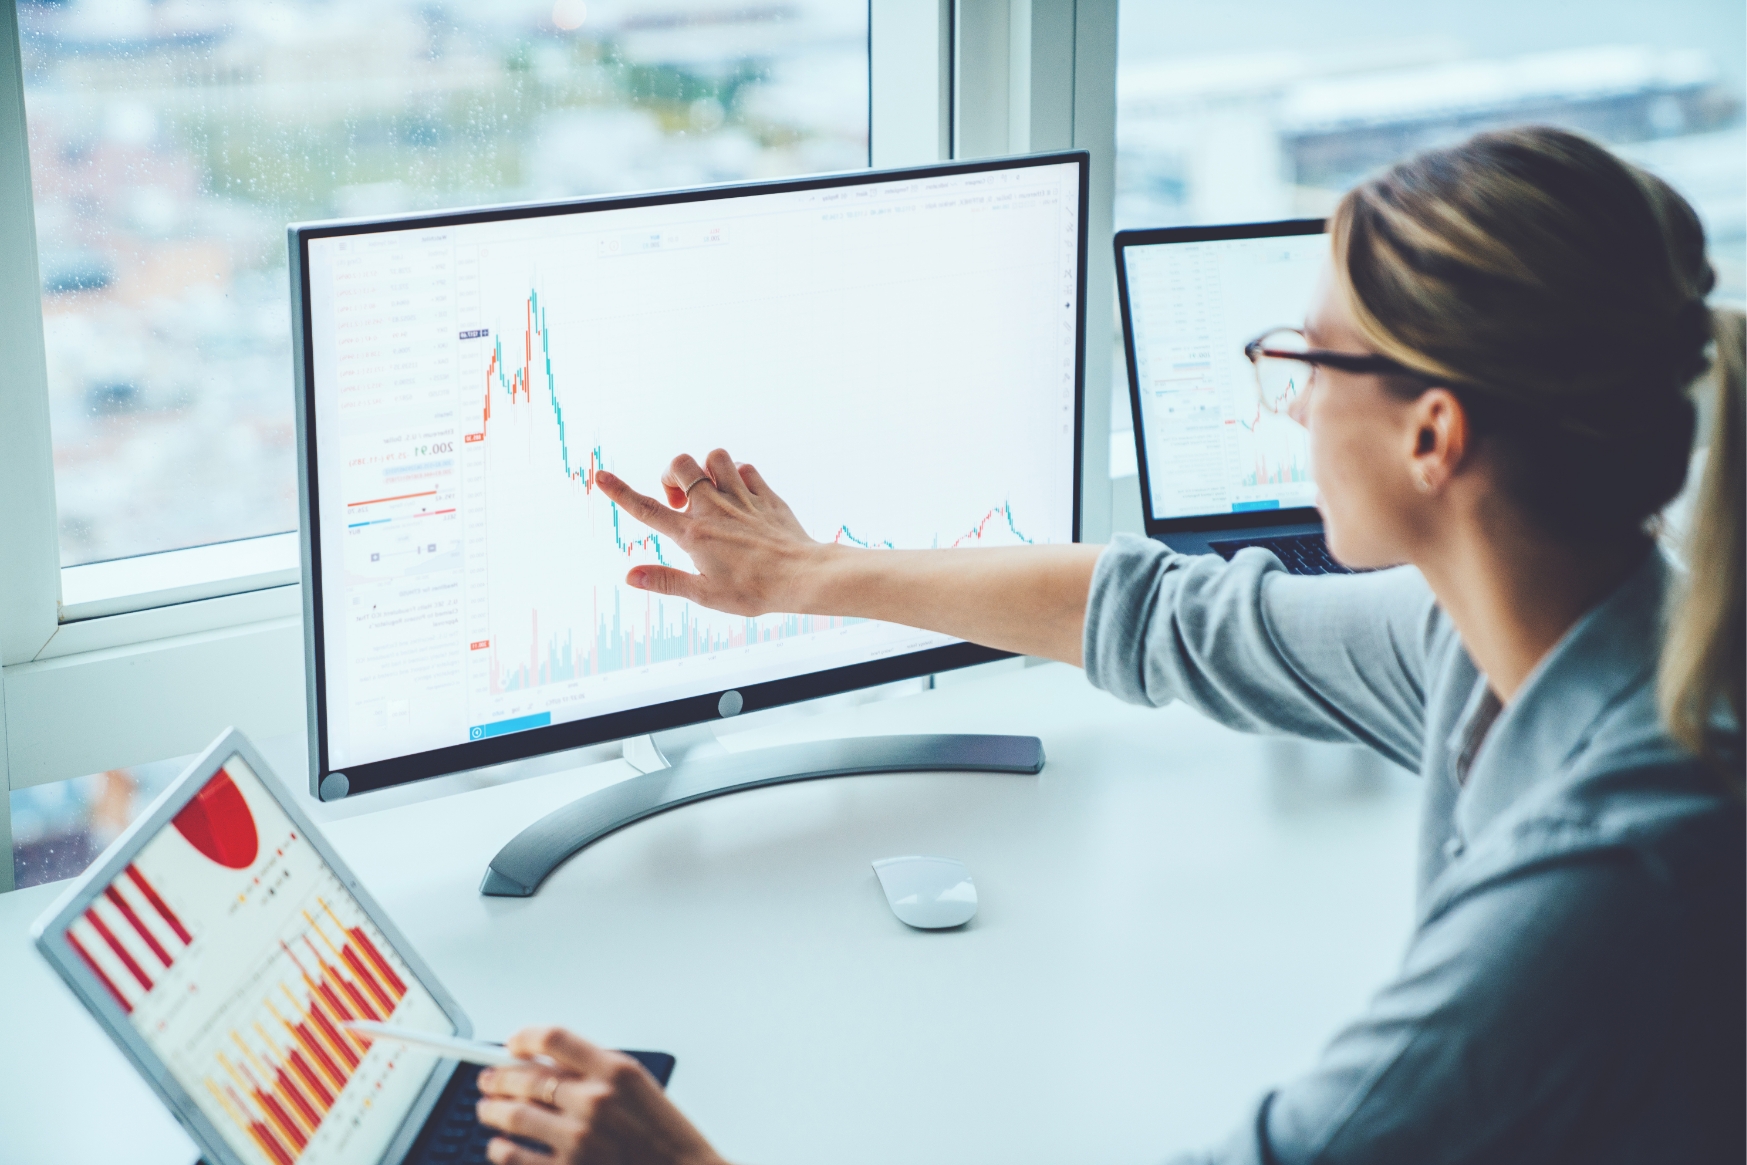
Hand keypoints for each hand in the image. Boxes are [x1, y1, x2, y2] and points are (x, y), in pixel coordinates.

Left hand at [475, 1027, 726, 1164]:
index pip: (554, 1038)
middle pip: (526, 1077)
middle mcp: (595, 1102)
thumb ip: (593, 1071)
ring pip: (514, 1116)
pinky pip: (515, 1157)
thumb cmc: (663, 1135)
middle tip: (487, 1079)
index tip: (512, 1044)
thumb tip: (543, 1060)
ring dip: (492, 1111)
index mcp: (616, 1071)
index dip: (524, 1037)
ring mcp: (580, 1140)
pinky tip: (499, 1145)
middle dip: (498, 1076)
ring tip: (488, 1110)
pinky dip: (500, 1149)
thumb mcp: (638, 1088)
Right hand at [594, 447, 830, 614]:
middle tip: (681, 501)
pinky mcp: (764, 495)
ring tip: (711, 493)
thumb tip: (629, 576)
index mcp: (693, 534)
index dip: (620, 492)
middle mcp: (713, 508)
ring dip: (707, 469)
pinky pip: (745, 468)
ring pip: (714, 456)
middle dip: (671, 473)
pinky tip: (740, 496)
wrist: (801, 576)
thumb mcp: (705, 594)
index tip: (599, 476)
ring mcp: (740, 498)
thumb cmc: (753, 591)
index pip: (647, 509)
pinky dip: (737, 475)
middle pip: (679, 464)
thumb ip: (666, 581)